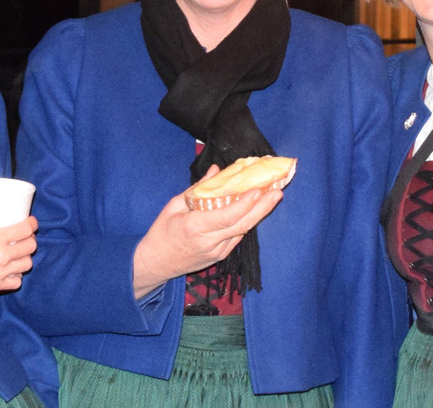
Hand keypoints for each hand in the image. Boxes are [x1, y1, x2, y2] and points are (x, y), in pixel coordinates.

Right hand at [0, 216, 37, 307]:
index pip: (24, 230)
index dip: (31, 224)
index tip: (31, 221)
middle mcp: (2, 256)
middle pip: (30, 246)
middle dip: (30, 239)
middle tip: (25, 236)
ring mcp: (1, 273)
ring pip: (27, 264)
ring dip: (25, 257)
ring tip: (19, 253)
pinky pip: (17, 282)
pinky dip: (17, 276)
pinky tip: (11, 271)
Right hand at [132, 166, 282, 298]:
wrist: (156, 263)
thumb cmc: (162, 232)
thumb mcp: (174, 205)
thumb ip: (198, 188)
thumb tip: (217, 170)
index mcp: (194, 227)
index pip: (226, 216)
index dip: (244, 204)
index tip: (258, 190)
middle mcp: (209, 242)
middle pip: (242, 224)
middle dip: (262, 207)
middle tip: (277, 191)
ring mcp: (216, 252)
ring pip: (242, 231)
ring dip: (259, 214)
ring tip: (272, 197)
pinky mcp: (220, 256)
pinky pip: (237, 237)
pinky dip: (247, 222)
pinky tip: (257, 210)